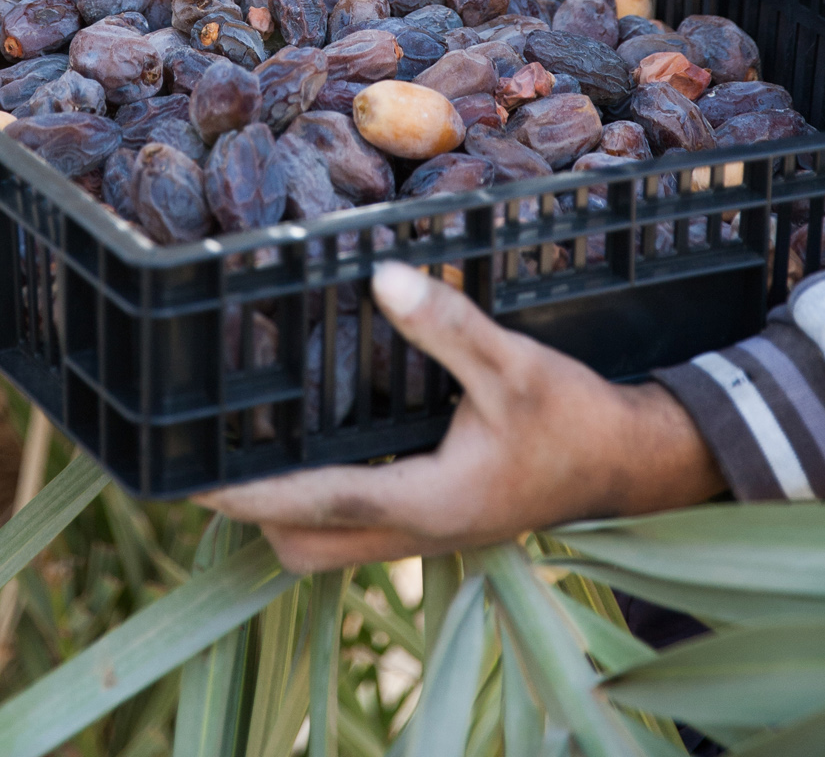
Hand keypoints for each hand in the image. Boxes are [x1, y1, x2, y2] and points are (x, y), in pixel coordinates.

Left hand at [195, 264, 723, 571]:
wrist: (633, 463)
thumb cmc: (575, 417)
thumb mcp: (516, 364)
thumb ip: (448, 325)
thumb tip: (380, 276)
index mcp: (429, 500)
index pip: (316, 502)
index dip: (249, 490)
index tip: (191, 476)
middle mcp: (417, 530)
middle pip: (305, 547)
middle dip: (252, 512)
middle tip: (208, 452)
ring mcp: (427, 533)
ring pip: (328, 545)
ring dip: (286, 509)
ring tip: (244, 444)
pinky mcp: (438, 519)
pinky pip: (358, 525)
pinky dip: (324, 496)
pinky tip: (317, 440)